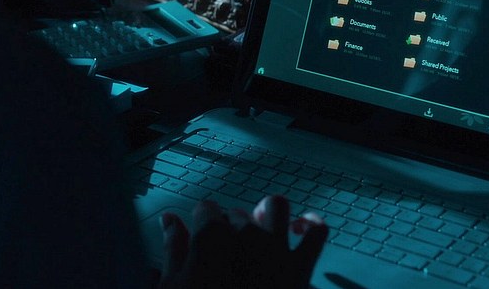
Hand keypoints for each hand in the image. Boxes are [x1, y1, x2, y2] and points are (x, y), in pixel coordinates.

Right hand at [158, 195, 327, 288]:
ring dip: (267, 212)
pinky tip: (301, 226)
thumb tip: (171, 221)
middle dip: (230, 226)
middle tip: (225, 252)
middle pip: (238, 213)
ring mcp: (276, 250)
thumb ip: (172, 249)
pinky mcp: (301, 267)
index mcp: (211, 239)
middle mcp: (246, 236)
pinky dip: (312, 223)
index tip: (200, 234)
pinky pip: (317, 233)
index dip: (202, 221)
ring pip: (276, 207)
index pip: (206, 209)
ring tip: (260, 225)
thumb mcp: (171, 287)